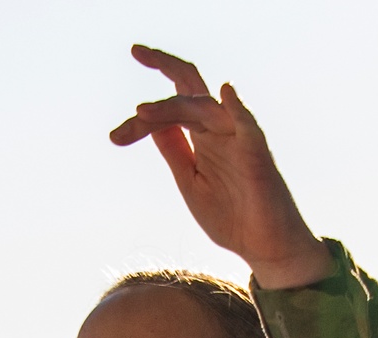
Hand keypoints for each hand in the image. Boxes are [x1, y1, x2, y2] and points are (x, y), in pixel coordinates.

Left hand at [110, 46, 332, 289]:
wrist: (263, 247)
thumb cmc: (232, 218)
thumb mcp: (190, 182)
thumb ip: (174, 151)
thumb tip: (149, 122)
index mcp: (202, 139)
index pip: (170, 110)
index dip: (140, 119)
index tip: (114, 138)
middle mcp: (219, 130)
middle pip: (189, 88)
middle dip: (163, 65)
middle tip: (136, 50)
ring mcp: (238, 138)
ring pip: (204, 106)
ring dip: (171, 106)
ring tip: (141, 113)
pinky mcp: (257, 153)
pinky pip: (248, 124)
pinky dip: (237, 108)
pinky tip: (226, 93)